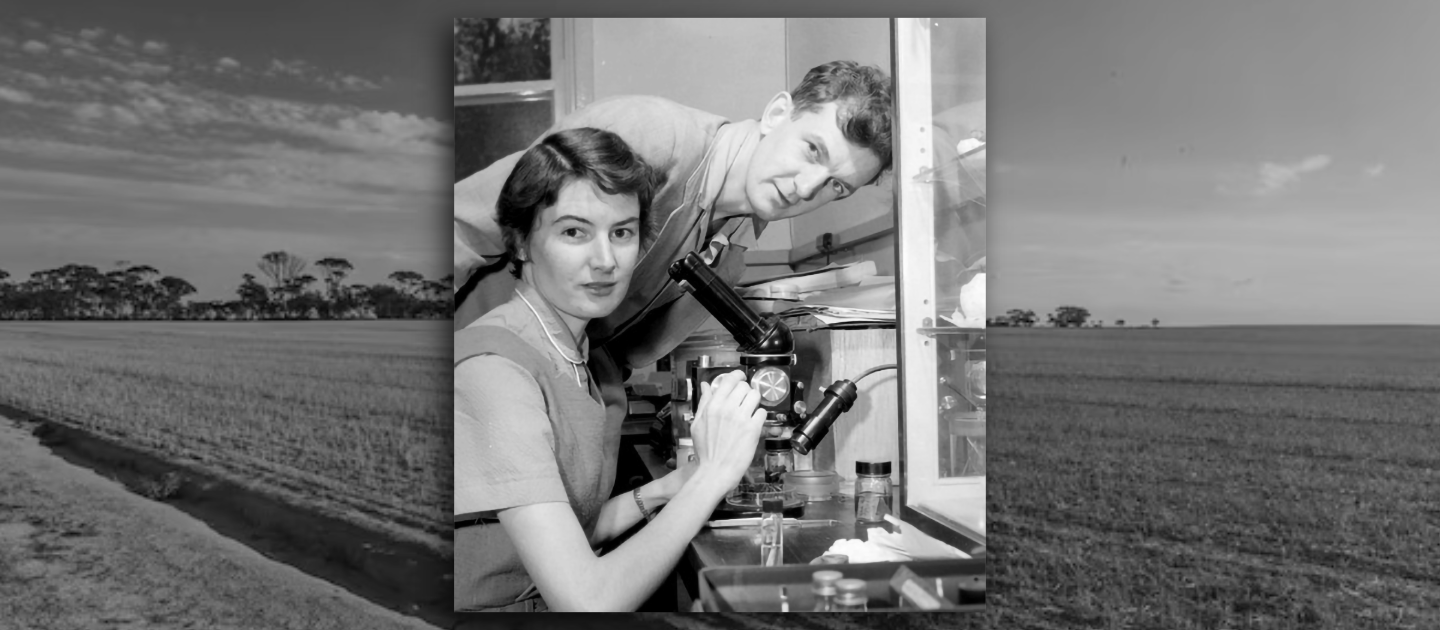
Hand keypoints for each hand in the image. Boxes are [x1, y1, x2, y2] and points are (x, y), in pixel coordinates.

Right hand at [689, 370, 764, 494]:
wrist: (715, 472)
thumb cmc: (706, 451)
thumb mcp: (697, 424)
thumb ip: (704, 402)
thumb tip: (706, 386)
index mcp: (712, 406)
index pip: (729, 380)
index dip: (737, 376)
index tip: (740, 378)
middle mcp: (727, 409)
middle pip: (744, 386)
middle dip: (745, 392)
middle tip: (743, 401)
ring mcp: (741, 418)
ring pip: (755, 396)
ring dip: (754, 402)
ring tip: (750, 411)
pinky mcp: (753, 429)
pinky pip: (762, 412)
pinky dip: (759, 417)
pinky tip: (753, 424)